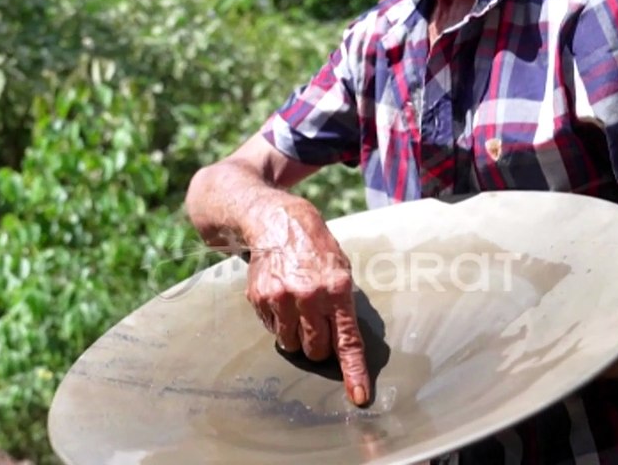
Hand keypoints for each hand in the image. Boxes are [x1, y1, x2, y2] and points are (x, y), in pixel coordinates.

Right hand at [244, 198, 370, 406]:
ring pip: (291, 344)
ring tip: (296, 307)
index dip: (354, 372)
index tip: (358, 396)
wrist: (275, 220)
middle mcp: (310, 296)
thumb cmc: (314, 246)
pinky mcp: (260, 299)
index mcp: (337, 289)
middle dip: (319, 346)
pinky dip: (278, 320)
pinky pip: (272, 329)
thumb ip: (344, 304)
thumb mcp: (340, 267)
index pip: (347, 341)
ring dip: (296, 335)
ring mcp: (281, 299)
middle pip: (317, 350)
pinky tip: (280, 296)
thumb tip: (345, 343)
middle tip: (316, 324)